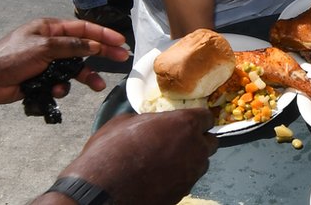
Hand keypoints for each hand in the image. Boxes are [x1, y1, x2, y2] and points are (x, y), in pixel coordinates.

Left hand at [0, 18, 128, 104]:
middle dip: (102, 54)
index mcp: (51, 28)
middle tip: (122, 59)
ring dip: (85, 77)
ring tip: (98, 86)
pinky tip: (57, 91)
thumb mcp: (44, 47)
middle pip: (84, 47)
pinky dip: (62, 87)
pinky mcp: (44, 79)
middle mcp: (52, 43)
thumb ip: (72, 46)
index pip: (84, 28)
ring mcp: (48, 62)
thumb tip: (95, 45)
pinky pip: (62, 82)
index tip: (121, 41)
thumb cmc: (12, 57)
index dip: (104, 34)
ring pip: (75, 68)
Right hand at [55, 110, 217, 204]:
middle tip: (178, 140)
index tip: (187, 121)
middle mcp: (195, 149)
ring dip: (190, 159)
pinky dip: (179, 176)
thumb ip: (149, 120)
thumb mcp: (125, 122)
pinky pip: (188, 180)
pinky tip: (160, 176)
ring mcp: (191, 174)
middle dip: (198, 140)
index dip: (197, 119)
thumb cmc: (110, 150)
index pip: (207, 117)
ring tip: (167, 160)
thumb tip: (152, 123)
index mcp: (185, 125)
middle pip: (210, 142)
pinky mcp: (182, 193)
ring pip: (201, 163)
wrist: (100, 192)